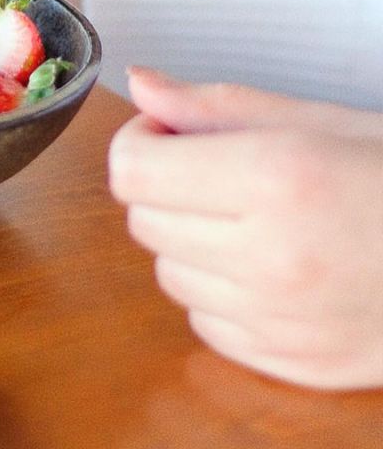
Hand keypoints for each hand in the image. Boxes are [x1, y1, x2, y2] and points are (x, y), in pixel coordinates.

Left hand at [108, 67, 382, 389]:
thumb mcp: (317, 121)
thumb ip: (214, 106)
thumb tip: (140, 84)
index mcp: (275, 177)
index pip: (133, 171)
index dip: (139, 143)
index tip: (166, 134)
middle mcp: (270, 255)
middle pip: (143, 221)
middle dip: (164, 188)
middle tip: (214, 172)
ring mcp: (281, 319)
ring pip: (169, 274)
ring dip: (189, 242)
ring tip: (248, 219)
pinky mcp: (294, 364)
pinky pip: (206, 323)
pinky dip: (220, 293)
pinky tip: (266, 267)